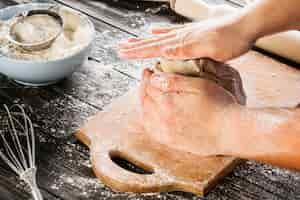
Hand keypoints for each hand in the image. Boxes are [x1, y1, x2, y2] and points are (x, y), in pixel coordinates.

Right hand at [119, 17, 254, 60]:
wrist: (246, 26)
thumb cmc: (230, 40)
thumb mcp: (209, 49)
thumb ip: (185, 50)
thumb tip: (163, 51)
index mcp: (182, 42)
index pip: (154, 48)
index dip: (138, 52)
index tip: (122, 53)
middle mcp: (181, 37)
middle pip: (152, 42)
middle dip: (135, 47)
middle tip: (120, 48)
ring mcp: (186, 33)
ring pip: (159, 38)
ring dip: (144, 41)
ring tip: (131, 41)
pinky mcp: (192, 32)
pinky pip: (171, 33)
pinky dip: (161, 34)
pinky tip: (155, 31)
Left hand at [140, 69, 240, 155]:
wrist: (230, 131)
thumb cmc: (219, 106)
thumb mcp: (198, 84)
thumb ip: (173, 80)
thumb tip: (153, 77)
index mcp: (168, 102)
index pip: (149, 86)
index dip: (148, 76)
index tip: (149, 71)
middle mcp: (162, 119)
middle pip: (144, 100)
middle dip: (144, 87)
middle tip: (147, 80)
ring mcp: (166, 132)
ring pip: (145, 115)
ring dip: (144, 102)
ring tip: (148, 94)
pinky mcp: (171, 142)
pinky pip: (151, 130)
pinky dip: (147, 119)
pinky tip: (151, 114)